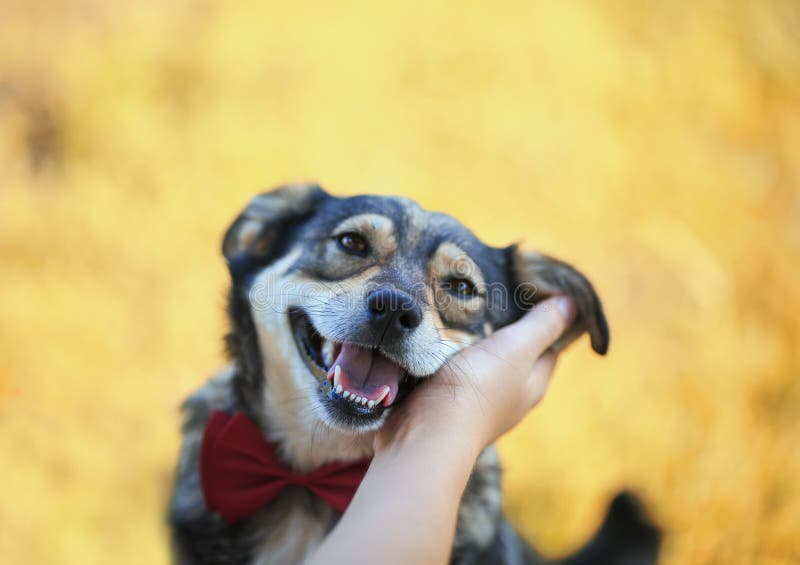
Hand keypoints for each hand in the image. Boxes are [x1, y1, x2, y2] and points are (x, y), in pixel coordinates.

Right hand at [375, 295, 576, 454]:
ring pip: (484, 361)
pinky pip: (457, 369)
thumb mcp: (516, 348)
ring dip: (478, 338)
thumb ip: (543, 326)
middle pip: (517, 354)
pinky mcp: (448, 400)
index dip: (548, 321)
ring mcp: (478, 401)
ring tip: (467, 306)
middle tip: (497, 292)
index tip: (535, 292)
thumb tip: (575, 304)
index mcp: (533, 384)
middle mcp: (510, 396)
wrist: (426, 431)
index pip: (550, 347)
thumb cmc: (477, 388)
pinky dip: (453, 351)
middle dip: (510, 326)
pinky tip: (442, 335)